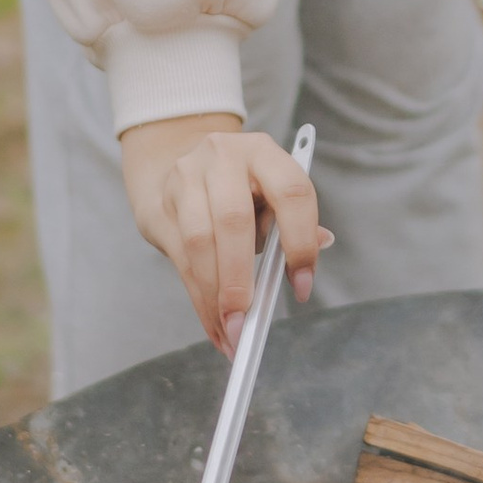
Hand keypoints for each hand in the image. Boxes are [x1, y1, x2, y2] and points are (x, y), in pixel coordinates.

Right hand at [118, 115, 327, 349]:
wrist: (179, 162)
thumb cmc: (239, 187)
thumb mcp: (272, 192)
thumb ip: (295, 220)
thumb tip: (321, 244)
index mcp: (263, 151)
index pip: (290, 192)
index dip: (300, 242)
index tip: (302, 285)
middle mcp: (222, 157)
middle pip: (233, 220)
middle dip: (240, 278)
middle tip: (248, 320)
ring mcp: (185, 178)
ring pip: (199, 242)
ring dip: (215, 294)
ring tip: (231, 331)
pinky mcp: (161, 206)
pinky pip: (181, 260)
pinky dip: (200, 300)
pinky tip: (215, 325)